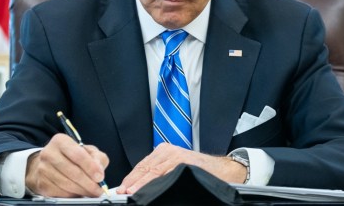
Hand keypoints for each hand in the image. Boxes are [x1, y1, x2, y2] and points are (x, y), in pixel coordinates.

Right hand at [26, 133, 108, 196]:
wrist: (49, 164)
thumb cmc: (72, 156)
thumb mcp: (88, 151)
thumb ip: (97, 158)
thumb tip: (99, 171)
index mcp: (61, 141)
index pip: (78, 155)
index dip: (91, 167)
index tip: (100, 177)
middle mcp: (49, 153)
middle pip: (73, 171)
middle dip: (88, 183)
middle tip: (98, 189)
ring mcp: (43, 169)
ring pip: (67, 184)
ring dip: (82, 190)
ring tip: (91, 192)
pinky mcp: (42, 183)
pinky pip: (60, 193)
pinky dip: (72, 195)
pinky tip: (79, 192)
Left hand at [117, 143, 246, 193]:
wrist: (223, 170)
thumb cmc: (200, 171)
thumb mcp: (176, 168)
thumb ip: (160, 173)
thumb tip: (140, 188)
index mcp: (164, 151)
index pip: (142, 165)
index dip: (130, 178)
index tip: (120, 189)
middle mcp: (168, 150)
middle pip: (144, 167)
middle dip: (131, 182)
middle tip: (121, 193)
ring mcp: (175, 155)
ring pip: (152, 170)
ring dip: (139, 183)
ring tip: (129, 193)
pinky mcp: (182, 162)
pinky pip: (163, 173)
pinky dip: (152, 182)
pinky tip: (145, 190)